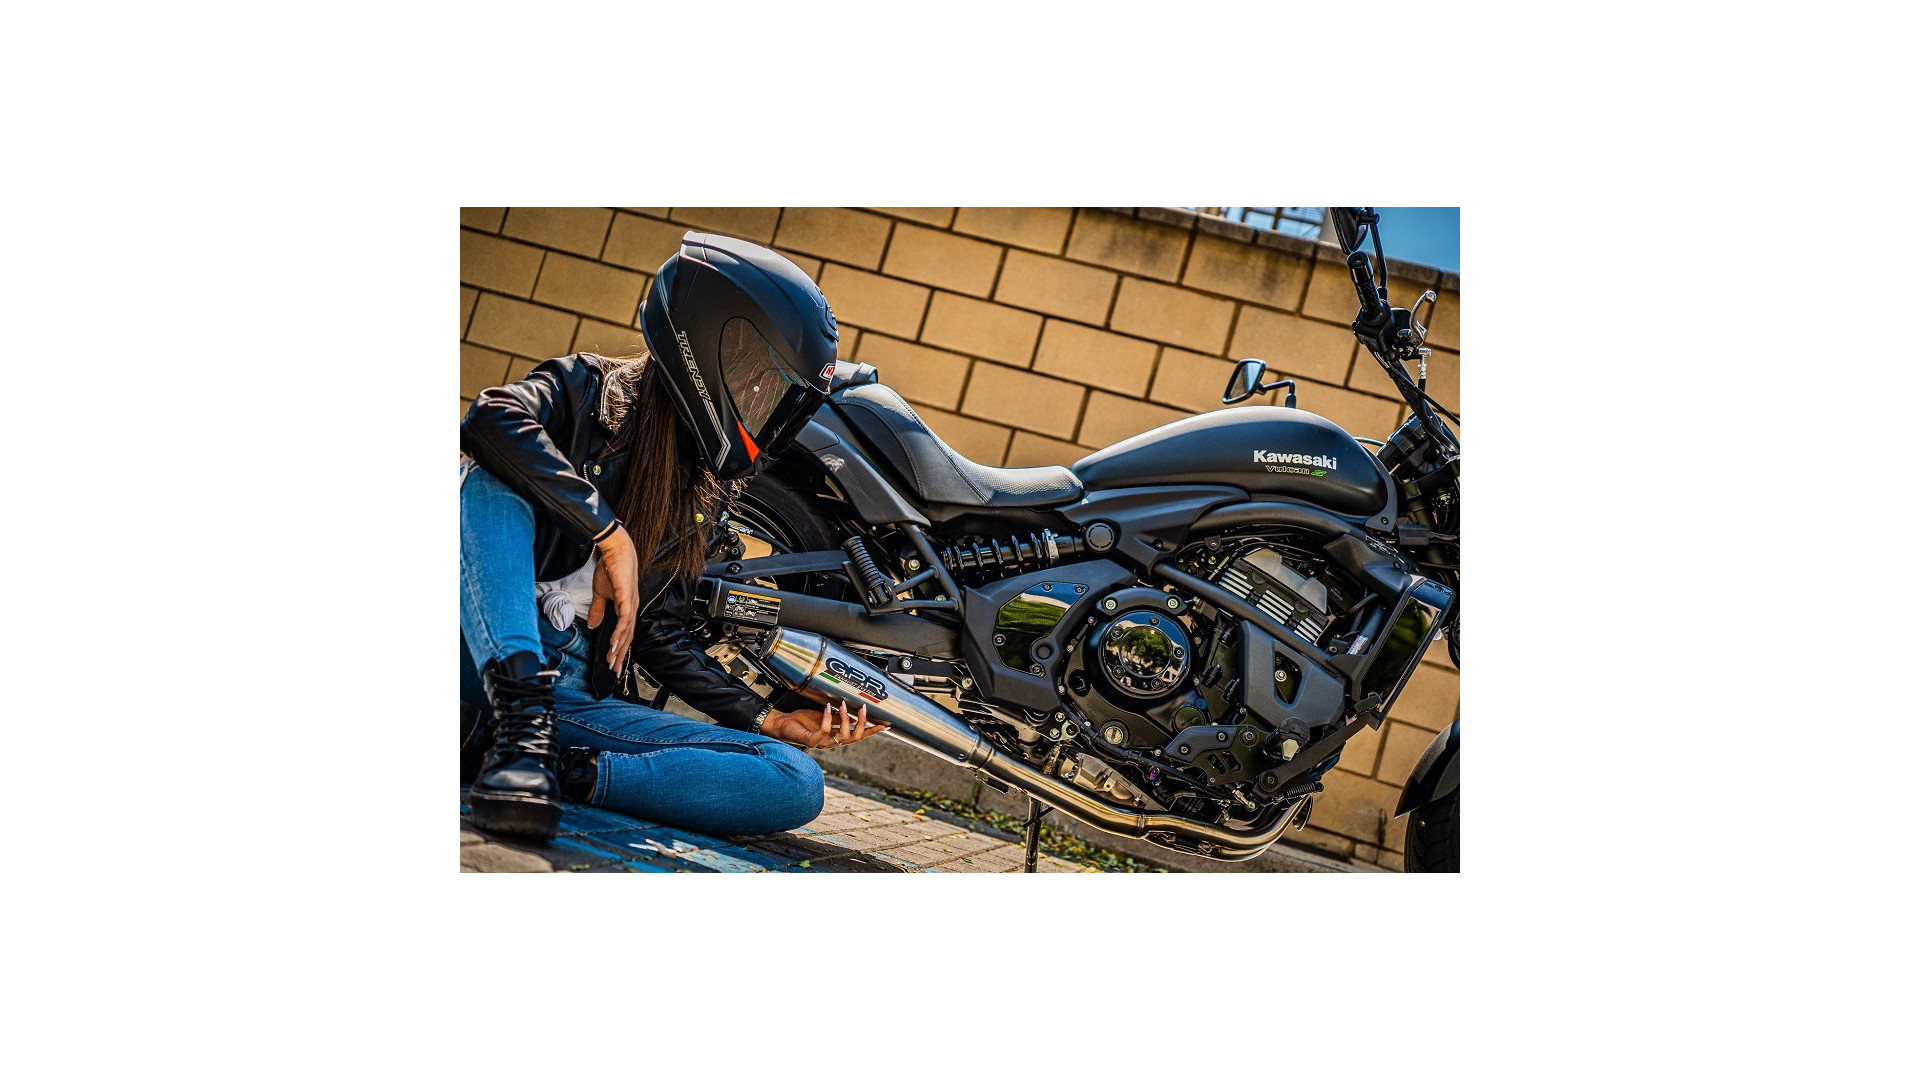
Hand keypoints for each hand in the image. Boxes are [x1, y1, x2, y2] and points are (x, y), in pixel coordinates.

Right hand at [588, 525, 639, 670]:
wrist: (615, 549)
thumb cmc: (610, 568)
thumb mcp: (601, 593)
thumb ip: (598, 610)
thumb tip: (594, 625)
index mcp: (626, 608)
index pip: (624, 634)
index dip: (619, 649)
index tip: (613, 663)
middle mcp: (631, 608)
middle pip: (628, 637)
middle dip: (620, 655)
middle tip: (614, 671)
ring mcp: (630, 603)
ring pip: (627, 631)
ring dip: (619, 647)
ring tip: (612, 661)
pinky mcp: (626, 597)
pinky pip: (624, 619)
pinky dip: (620, 632)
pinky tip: (614, 643)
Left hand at [760, 700, 889, 749]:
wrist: (782, 725)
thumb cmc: (802, 721)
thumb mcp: (825, 717)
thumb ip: (839, 717)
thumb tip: (852, 711)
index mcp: (837, 736)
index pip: (859, 736)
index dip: (871, 731)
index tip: (885, 725)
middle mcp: (832, 742)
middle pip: (855, 738)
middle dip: (861, 723)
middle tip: (862, 708)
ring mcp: (822, 742)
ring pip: (843, 737)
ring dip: (845, 720)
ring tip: (842, 704)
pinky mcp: (811, 740)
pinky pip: (824, 732)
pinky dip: (828, 719)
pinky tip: (828, 708)